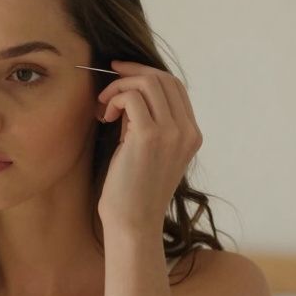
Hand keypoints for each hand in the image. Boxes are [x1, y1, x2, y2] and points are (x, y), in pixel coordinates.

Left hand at [95, 61, 202, 236]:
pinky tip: (104, 117)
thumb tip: (130, 94)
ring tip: (103, 107)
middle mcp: (187, 131)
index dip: (146, 73)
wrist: (133, 223)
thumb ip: (147, 123)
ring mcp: (171, 133)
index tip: (121, 73)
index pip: (174, 86)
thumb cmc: (133, 192)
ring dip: (119, 87)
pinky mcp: (149, 137)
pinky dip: (114, 99)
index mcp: (191, 134)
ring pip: (148, 83)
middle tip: (107, 83)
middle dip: (131, 73)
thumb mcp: (148, 152)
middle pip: (163, 78)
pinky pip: (132, 97)